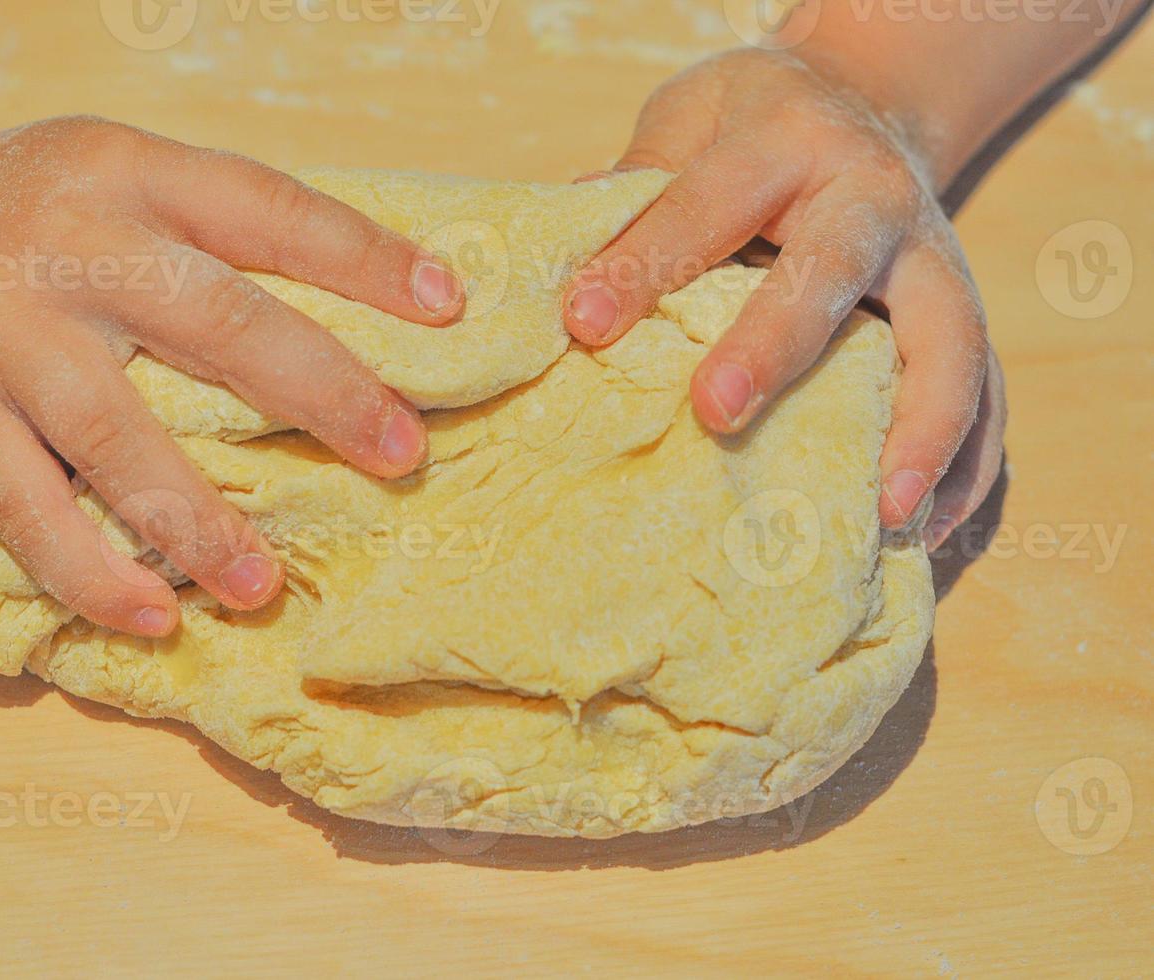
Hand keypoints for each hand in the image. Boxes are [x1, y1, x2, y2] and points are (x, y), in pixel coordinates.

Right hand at [0, 117, 463, 634]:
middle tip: (402, 455)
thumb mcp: (124, 171)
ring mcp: (5, 333)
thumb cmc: (37, 205)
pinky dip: (87, 570)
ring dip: (198, 520)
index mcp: (132, 172)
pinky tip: (151, 618)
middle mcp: (72, 247)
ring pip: (114, 438)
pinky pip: (24, 505)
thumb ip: (214, 228)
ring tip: (266, 587)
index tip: (448, 308)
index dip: (362, 255)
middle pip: (214, 322)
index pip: (267, 208)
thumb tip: (362, 315)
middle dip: (319, 391)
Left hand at [562, 49, 1003, 548]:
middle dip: (776, 344)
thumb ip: (637, 190)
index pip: (709, 202)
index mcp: (788, 140)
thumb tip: (563, 274)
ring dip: (922, 429)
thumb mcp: (687, 121)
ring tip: (886, 514)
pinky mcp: (962, 310)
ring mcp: (934, 257)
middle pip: (835, 269)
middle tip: (717, 413)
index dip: (644, 263)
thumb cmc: (750, 125)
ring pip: (951, 342)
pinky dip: (966, 464)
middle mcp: (873, 196)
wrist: (865, 98)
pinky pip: (986, 390)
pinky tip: (923, 530)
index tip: (583, 322)